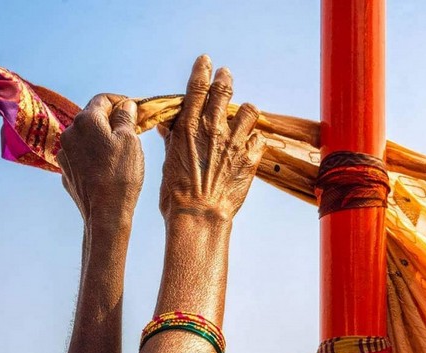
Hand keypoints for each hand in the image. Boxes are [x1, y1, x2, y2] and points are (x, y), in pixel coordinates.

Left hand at [58, 94, 144, 224]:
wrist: (104, 213)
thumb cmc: (120, 175)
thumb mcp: (130, 140)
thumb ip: (126, 117)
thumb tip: (125, 106)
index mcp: (86, 120)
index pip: (103, 99)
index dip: (120, 101)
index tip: (133, 110)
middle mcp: (69, 133)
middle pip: (92, 118)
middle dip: (110, 121)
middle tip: (129, 132)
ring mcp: (65, 154)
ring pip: (85, 138)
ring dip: (100, 140)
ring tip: (118, 154)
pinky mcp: (66, 172)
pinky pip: (81, 157)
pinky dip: (92, 157)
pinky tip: (106, 169)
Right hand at [159, 56, 265, 222]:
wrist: (199, 216)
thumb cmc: (176, 195)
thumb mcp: (167, 163)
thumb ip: (171, 140)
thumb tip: (167, 126)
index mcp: (189, 127)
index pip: (197, 87)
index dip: (202, 70)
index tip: (206, 61)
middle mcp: (213, 128)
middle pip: (224, 91)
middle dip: (225, 79)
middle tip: (226, 75)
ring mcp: (234, 142)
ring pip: (248, 111)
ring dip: (246, 110)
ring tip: (244, 114)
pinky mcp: (250, 158)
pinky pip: (258, 139)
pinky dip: (255, 140)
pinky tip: (250, 145)